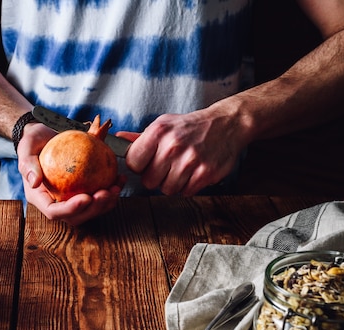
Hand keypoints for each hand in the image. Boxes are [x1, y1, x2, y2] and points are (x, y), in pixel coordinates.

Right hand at [17, 123, 124, 225]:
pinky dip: (111, 189)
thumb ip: (27, 164)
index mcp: (41, 198)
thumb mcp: (26, 148)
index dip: (71, 209)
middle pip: (76, 216)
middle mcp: (57, 202)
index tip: (86, 197)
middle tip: (105, 193)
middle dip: (93, 209)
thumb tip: (34, 181)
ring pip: (91, 209)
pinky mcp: (84, 190)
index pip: (55, 211)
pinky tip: (119, 179)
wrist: (45, 136)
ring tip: (116, 187)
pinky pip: (99, 195)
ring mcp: (71, 198)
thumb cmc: (33, 142)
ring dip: (106, 203)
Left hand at [121, 107, 246, 195]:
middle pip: (149, 181)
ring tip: (181, 168)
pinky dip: (188, 186)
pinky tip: (193, 172)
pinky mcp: (206, 173)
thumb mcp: (164, 125)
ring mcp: (190, 160)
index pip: (133, 163)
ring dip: (172, 183)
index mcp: (159, 131)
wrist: (227, 124)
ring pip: (167, 189)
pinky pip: (186, 192)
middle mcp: (173, 145)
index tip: (148, 162)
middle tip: (167, 166)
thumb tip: (116, 140)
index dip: (140, 166)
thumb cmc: (190, 127)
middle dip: (156, 177)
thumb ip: (139, 138)